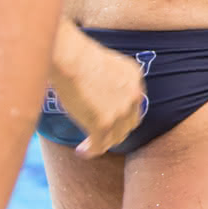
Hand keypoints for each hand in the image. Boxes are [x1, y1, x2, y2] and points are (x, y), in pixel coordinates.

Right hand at [49, 30, 146, 156]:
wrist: (72, 59)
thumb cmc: (79, 57)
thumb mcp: (106, 66)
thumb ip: (111, 81)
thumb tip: (100, 96)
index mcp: (135, 78)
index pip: (134, 105)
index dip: (122, 116)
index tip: (109, 121)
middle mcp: (133, 95)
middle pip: (128, 124)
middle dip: (115, 132)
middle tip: (98, 136)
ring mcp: (121, 110)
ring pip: (116, 137)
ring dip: (102, 143)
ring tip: (87, 145)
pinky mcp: (104, 123)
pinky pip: (100, 145)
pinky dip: (91, 151)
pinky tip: (81, 151)